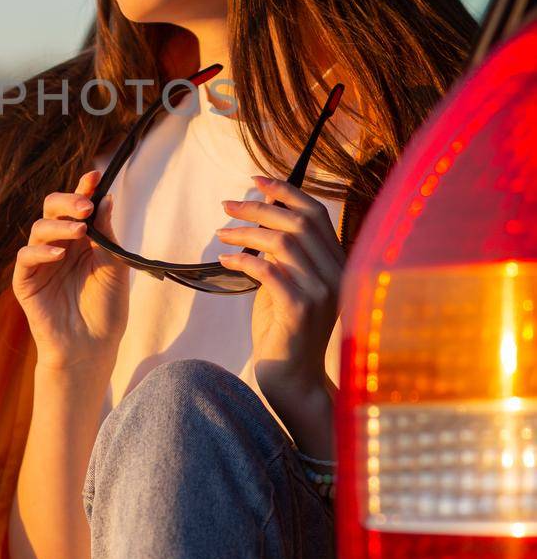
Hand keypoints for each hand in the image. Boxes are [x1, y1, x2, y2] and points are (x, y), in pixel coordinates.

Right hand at [12, 170, 130, 370]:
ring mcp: (41, 262)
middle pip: (52, 209)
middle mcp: (59, 246)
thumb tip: (105, 199)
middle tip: (85, 207)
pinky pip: (26, 257)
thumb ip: (106, 235)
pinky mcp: (25, 281)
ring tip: (79, 231)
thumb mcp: (114, 268)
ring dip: (58, 225)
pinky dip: (41, 251)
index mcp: (82, 240)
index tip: (95, 176)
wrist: (92, 347)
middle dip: (68, 201)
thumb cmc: (106, 310)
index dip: (83, 189)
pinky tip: (59, 255)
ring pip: (38, 228)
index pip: (78, 208)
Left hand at [215, 174, 342, 395]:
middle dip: (258, 207)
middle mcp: (337, 274)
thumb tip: (260, 208)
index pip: (317, 213)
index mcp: (337, 263)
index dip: (287, 190)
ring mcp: (322, 292)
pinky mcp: (301, 309)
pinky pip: (268, 271)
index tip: (256, 179)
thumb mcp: (285, 281)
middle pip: (298, 222)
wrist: (291, 379)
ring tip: (221, 235)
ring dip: (245, 233)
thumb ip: (280, 249)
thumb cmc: (283, 328)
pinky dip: (242, 260)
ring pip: (282, 243)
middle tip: (226, 205)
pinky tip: (224, 261)